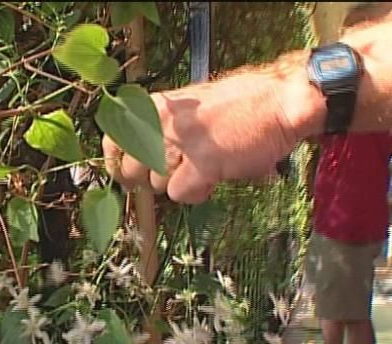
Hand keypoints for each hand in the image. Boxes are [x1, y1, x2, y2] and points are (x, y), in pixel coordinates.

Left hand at [102, 70, 305, 203]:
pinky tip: (213, 176)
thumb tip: (136, 162)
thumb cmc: (238, 108)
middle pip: (132, 171)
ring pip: (157, 185)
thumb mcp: (188, 108)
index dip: (119, 164)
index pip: (112, 141)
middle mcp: (161, 121)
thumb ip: (160, 129)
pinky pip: (179, 194)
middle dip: (151, 179)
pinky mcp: (203, 162)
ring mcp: (181, 141)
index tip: (128, 175)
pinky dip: (196, 192)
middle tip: (176, 173)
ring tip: (205, 165)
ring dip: (180, 183)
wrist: (279, 102)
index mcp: (155, 105)